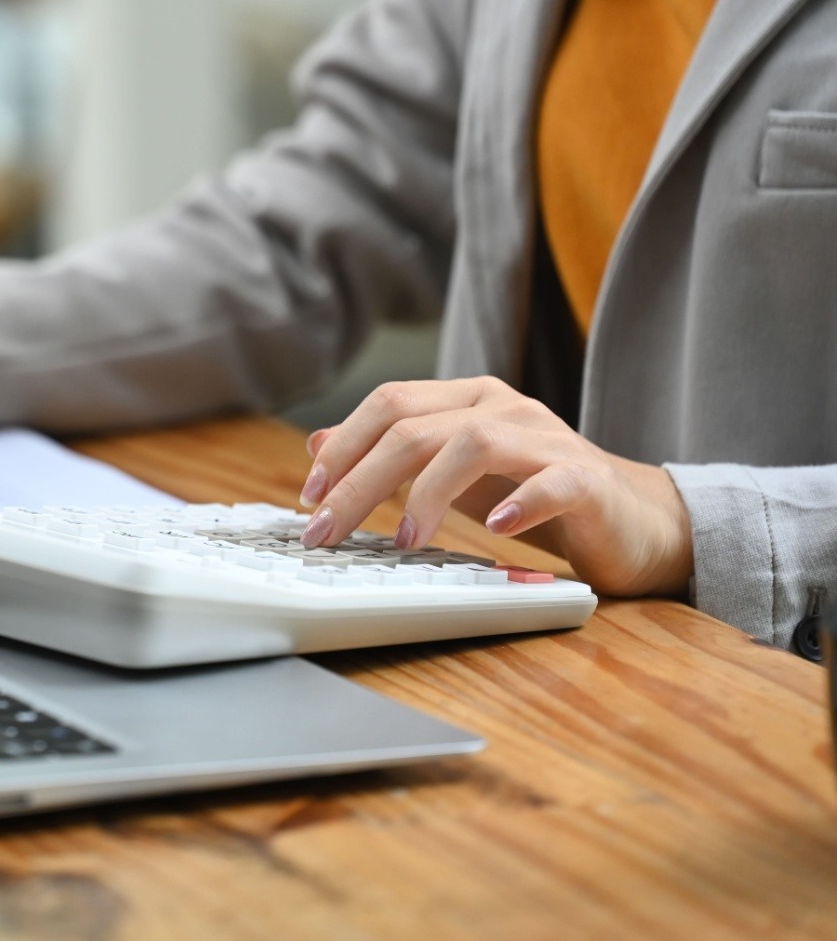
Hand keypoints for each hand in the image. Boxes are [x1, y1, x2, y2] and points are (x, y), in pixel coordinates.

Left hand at [295, 376, 692, 596]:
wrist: (631, 521)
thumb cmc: (531, 495)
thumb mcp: (448, 475)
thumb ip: (389, 457)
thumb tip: (317, 445)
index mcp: (467, 400)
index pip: (389, 404)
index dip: (343, 447)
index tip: (309, 498)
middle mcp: (504, 408)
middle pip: (415, 429)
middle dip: (360, 480)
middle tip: (328, 530)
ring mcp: (548, 440)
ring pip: (473, 444)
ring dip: (426, 494)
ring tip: (403, 541)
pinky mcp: (589, 481)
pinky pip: (551, 483)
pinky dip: (519, 503)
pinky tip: (493, 528)